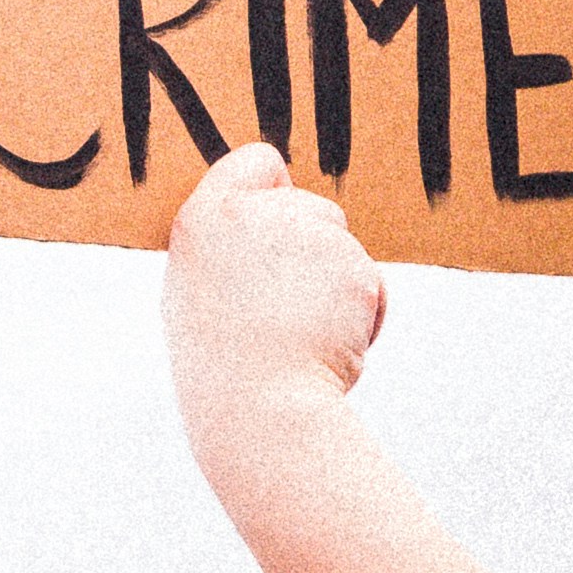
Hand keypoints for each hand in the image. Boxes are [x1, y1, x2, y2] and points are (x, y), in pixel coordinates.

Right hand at [163, 144, 384, 466]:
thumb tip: (280, 226)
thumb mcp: (204, 294)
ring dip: (339, 286)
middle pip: (312, 207)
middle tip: (285, 307)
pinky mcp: (350, 263)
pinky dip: (364, 314)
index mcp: (201, 221)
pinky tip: (332, 342)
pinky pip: (371, 282)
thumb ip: (233, 250)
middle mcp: (250, 215)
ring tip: (303, 333)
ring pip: (345, 247)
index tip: (275, 227)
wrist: (261, 410)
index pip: (255, 162)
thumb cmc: (228, 369)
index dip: (274, 191)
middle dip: (315, 249)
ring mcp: (303, 234)